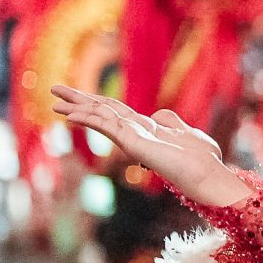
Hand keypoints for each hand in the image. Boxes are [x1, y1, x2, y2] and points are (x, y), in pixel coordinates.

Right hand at [50, 85, 249, 207]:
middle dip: (77, 100)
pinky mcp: (134, 144)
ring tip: (55, 103)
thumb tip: (158, 113)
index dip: (93, 99)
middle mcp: (134, 133)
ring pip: (100, 118)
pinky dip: (91, 119)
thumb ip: (170, 121)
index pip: (112, 109)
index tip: (73, 92)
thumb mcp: (186, 132)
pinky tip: (74, 114)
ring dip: (77, 109)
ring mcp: (132, 139)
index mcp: (143, 128)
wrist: (209, 174)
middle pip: (100, 110)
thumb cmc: (203, 158)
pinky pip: (108, 127)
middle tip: (53, 88)